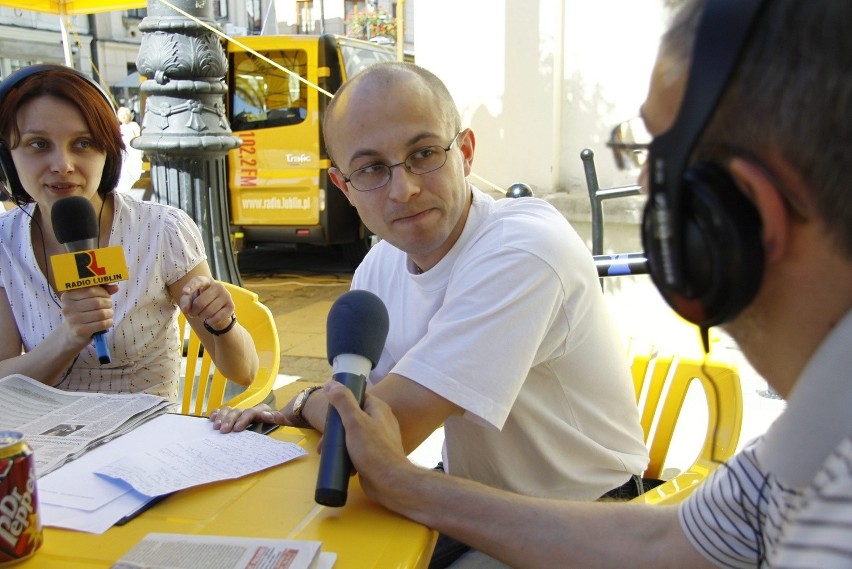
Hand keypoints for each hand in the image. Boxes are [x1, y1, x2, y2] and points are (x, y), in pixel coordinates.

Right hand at [59, 284, 117, 348]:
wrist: (70, 334)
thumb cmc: (82, 313)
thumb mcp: (87, 300)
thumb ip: (100, 291)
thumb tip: (116, 287)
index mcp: (68, 296)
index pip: (91, 290)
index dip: (103, 292)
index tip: (106, 296)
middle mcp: (68, 308)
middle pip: (97, 302)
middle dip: (108, 303)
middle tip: (108, 306)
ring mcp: (73, 320)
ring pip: (101, 314)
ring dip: (110, 313)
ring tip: (108, 314)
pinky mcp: (80, 331)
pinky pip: (102, 324)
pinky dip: (109, 322)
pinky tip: (107, 322)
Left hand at [178, 276, 234, 330]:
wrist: (218, 309)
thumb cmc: (202, 301)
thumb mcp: (191, 299)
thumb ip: (185, 302)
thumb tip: (186, 309)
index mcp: (207, 281)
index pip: (198, 281)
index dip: (191, 286)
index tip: (184, 292)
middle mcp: (218, 286)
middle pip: (200, 302)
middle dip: (193, 312)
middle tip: (193, 313)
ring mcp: (226, 295)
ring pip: (208, 312)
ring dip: (201, 317)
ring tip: (202, 314)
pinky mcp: (231, 306)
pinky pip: (217, 318)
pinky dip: (210, 321)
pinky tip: (209, 319)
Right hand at [209, 404, 286, 432]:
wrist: (280, 421)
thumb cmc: (280, 424)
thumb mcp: (283, 420)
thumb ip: (276, 418)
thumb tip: (266, 415)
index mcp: (261, 410)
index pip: (250, 412)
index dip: (243, 420)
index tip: (236, 429)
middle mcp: (250, 410)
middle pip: (237, 411)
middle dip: (229, 420)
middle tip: (223, 431)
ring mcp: (241, 412)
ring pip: (228, 410)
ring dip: (221, 417)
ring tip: (216, 427)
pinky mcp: (235, 416)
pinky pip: (223, 411)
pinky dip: (217, 414)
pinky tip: (211, 419)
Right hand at [323, 382, 414, 499]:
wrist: (389, 482)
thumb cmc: (372, 449)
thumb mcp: (354, 421)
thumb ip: (343, 401)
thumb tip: (331, 383)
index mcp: (378, 408)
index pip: (357, 396)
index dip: (341, 402)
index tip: (328, 413)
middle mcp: (380, 420)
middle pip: (352, 417)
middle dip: (336, 428)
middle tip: (323, 442)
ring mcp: (378, 438)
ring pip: (352, 435)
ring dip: (339, 443)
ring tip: (326, 453)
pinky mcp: (375, 454)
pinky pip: (357, 449)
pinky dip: (347, 455)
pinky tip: (341, 464)